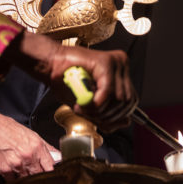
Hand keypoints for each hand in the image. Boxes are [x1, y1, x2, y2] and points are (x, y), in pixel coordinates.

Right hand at [0, 100, 57, 180]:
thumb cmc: (5, 127)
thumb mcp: (29, 133)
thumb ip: (44, 147)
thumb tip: (57, 156)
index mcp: (37, 146)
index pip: (51, 167)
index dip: (52, 175)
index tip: (51, 178)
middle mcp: (28, 155)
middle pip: (39, 176)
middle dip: (38, 178)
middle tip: (35, 178)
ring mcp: (16, 164)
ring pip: (26, 181)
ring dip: (25, 180)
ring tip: (21, 174)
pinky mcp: (3, 169)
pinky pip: (12, 182)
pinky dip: (12, 180)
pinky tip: (10, 173)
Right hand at [15, 32, 135, 130]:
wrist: (51, 67)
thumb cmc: (68, 84)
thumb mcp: (91, 108)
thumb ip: (108, 117)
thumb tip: (127, 122)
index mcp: (121, 73)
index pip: (131, 102)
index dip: (115, 115)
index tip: (97, 116)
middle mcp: (122, 65)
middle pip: (127, 101)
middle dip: (107, 114)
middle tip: (88, 112)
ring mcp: (115, 62)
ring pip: (119, 98)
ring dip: (99, 110)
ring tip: (83, 107)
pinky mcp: (106, 61)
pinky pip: (108, 91)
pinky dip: (96, 103)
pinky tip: (83, 103)